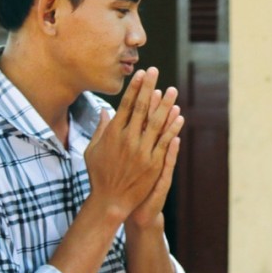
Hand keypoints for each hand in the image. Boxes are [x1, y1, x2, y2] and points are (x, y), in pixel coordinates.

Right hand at [84, 67, 182, 223]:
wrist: (110, 200)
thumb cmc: (99, 175)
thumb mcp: (92, 150)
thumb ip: (100, 129)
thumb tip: (103, 111)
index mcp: (113, 134)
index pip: (126, 105)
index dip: (135, 88)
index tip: (141, 74)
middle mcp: (128, 139)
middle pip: (142, 108)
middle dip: (149, 88)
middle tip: (156, 72)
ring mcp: (142, 151)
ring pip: (157, 122)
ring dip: (165, 105)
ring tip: (172, 90)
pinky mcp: (154, 163)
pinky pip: (166, 141)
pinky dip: (173, 127)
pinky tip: (179, 115)